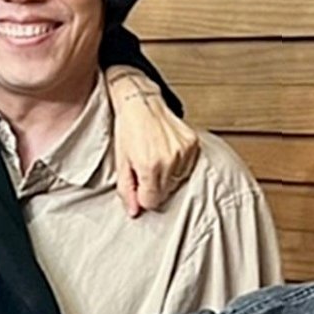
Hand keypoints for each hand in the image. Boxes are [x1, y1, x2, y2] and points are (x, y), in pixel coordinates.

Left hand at [105, 67, 198, 217]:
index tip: (138, 185)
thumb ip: (127, 189)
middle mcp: (169, 160)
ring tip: (155, 158)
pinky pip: (187, 167)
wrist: (140, 102)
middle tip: (144, 168)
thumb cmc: (128, 129)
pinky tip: (166, 152)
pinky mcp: (193, 143)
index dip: (143, 196)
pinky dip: (177, 164)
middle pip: (165, 193)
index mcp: (149, 166)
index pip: (152, 201)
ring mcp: (184, 151)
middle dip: (153, 186)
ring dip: (167, 176)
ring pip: (177, 181)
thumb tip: (134, 212)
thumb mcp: (121, 161)